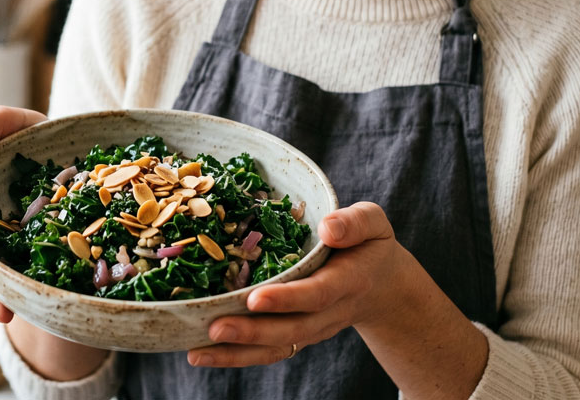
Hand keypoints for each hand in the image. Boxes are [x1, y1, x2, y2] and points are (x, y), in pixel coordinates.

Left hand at [188, 201, 414, 367]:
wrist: (381, 287)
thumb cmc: (369, 246)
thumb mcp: (373, 223)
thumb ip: (355, 223)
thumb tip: (327, 228)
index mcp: (348, 282)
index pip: (317, 294)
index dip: (287, 299)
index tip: (255, 299)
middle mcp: (329, 313)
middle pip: (291, 329)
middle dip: (252, 332)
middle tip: (215, 328)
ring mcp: (312, 329)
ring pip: (276, 347)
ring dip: (237, 354)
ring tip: (198, 352)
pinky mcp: (296, 336)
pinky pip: (268, 351)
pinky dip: (236, 357)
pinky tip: (201, 354)